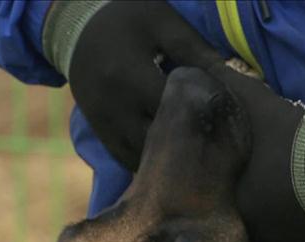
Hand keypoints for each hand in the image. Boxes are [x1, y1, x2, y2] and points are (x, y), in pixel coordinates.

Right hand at [44, 1, 222, 170]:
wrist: (75, 26)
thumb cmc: (125, 18)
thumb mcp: (161, 23)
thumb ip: (194, 50)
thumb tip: (228, 78)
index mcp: (131, 76)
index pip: (176, 108)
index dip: (202, 115)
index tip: (222, 118)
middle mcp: (115, 106)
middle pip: (159, 141)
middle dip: (188, 144)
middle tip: (214, 146)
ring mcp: (105, 123)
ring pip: (142, 157)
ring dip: (168, 159)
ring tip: (194, 156)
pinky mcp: (100, 131)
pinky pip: (125, 158)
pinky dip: (148, 161)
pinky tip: (169, 158)